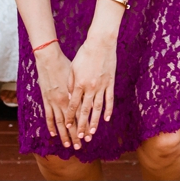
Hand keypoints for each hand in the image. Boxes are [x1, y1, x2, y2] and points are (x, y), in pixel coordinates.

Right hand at [35, 43, 79, 148]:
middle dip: (76, 134)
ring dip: (64, 134)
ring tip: (68, 145)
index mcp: (75, 95)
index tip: (90, 135)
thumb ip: (82, 90)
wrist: (50, 59)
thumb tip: (89, 101)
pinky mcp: (46, 100)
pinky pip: (48, 116)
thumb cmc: (67, 65)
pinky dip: (51, 126)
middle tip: (80, 146)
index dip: (85, 125)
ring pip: (60, 123)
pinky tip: (54, 134)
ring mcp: (54, 102)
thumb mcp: (78, 76)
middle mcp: (65, 101)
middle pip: (72, 122)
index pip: (81, 115)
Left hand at [68, 31, 117, 146]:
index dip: (71, 117)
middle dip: (82, 125)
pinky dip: (108, 109)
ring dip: (94, 121)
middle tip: (81, 137)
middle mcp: (90, 87)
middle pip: (85, 110)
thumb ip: (71, 83)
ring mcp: (101, 86)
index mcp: (78, 84)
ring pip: (98, 108)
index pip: (73, 105)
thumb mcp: (73, 68)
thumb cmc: (84, 54)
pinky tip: (106, 119)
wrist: (100, 43)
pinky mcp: (110, 82)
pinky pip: (109, 99)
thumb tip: (70, 96)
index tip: (69, 126)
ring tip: (92, 132)